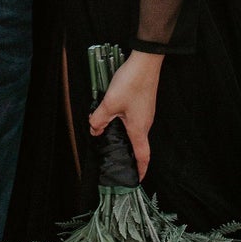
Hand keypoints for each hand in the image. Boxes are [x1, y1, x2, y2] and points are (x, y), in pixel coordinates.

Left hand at [88, 52, 160, 179]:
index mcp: (139, 128)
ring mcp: (146, 113)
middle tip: (118, 162)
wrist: (146, 62)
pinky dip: (126, 126)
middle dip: (129, 156)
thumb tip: (94, 129)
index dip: (141, 170)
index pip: (143, 156)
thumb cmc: (131, 83)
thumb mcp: (110, 103)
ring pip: (135, 132)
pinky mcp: (143, 104)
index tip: (137, 179)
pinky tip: (114, 120)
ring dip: (126, 139)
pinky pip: (135, 121)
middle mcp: (145, 123)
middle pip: (139, 145)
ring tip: (112, 142)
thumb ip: (99, 119)